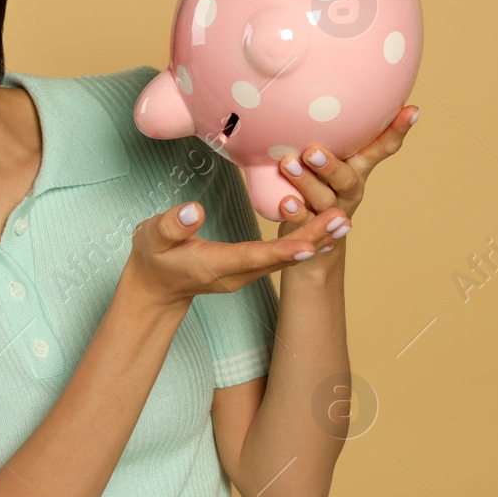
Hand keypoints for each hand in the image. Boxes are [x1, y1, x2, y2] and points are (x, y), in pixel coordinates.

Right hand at [125, 197, 348, 310]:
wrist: (158, 287)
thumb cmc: (154, 257)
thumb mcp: (153, 237)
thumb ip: (173, 225)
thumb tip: (195, 209)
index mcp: (216, 265)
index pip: (254, 256)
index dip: (282, 250)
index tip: (309, 243)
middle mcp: (238, 273)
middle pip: (280, 257)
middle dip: (312, 240)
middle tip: (343, 221)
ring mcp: (247, 273)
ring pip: (286, 257)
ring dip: (315, 240)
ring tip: (344, 222)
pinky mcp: (251, 267)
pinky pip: (282, 254)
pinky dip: (305, 241)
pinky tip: (325, 228)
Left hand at [275, 104, 419, 243]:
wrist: (310, 249)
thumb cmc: (315, 192)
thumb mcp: (323, 163)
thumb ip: (322, 135)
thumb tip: (311, 83)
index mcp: (355, 170)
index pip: (380, 149)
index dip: (396, 131)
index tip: (413, 110)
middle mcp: (348, 192)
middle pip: (348, 179)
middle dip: (332, 164)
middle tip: (312, 150)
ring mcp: (330, 214)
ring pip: (323, 200)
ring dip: (307, 183)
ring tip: (289, 165)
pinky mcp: (310, 233)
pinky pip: (304, 223)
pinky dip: (295, 213)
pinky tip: (285, 202)